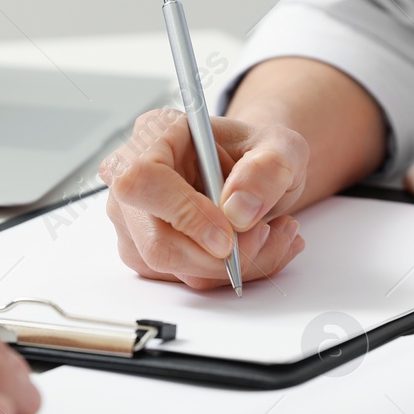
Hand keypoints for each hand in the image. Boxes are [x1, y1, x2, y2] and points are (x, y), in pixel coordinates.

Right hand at [100, 108, 307, 288]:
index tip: (229, 235)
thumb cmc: (258, 154)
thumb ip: (268, 169)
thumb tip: (238, 209)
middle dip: (220, 256)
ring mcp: (133, 222)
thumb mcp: (282, 147)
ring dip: (234, 265)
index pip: (143, 180)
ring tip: (272, 234)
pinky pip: (187, 278)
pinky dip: (230, 272)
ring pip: (176, 268)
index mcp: (154, 134)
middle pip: (156, 242)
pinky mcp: (146, 254)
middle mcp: (130, 179)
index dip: (184, 214)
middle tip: (266, 235)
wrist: (257, 176)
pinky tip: (255, 247)